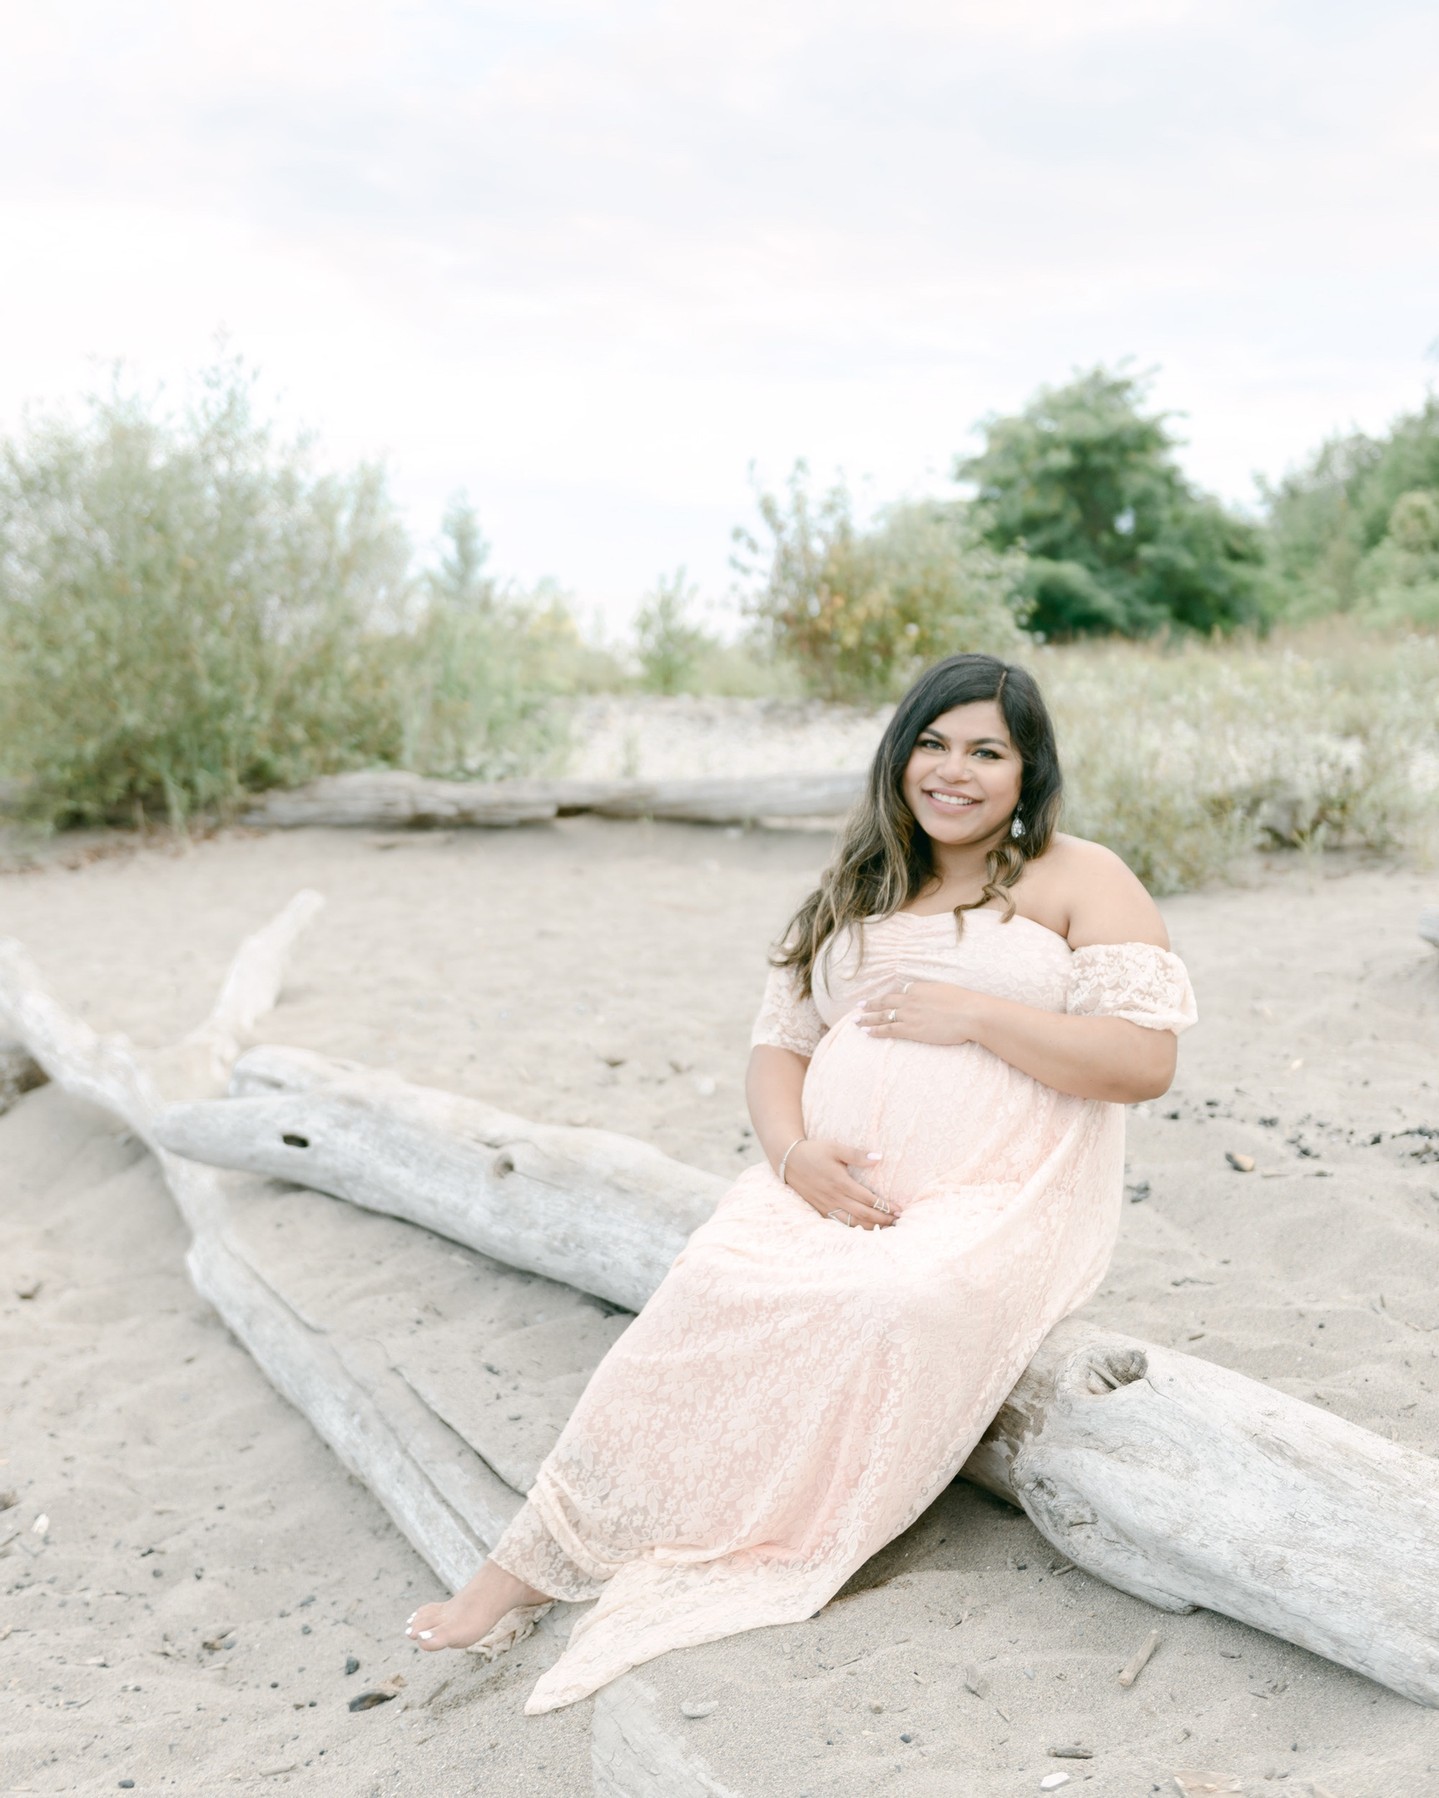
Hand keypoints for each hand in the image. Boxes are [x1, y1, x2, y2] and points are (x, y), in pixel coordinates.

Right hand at [781, 1138, 894, 1229]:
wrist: (787, 1160)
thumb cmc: (814, 1151)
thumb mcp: (835, 1148)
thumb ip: (857, 1154)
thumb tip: (879, 1158)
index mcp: (840, 1183)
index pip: (868, 1199)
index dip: (885, 1206)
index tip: (899, 1210)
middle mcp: (834, 1197)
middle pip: (863, 1214)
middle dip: (882, 1220)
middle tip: (897, 1222)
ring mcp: (826, 1206)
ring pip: (852, 1222)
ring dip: (870, 1227)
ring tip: (885, 1228)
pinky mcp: (820, 1209)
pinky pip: (839, 1223)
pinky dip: (853, 1228)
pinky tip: (863, 1229)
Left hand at [856, 980, 985, 1044]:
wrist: (970, 1014)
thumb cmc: (965, 1003)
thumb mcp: (947, 991)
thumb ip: (935, 993)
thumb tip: (934, 998)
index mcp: (919, 988)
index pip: (900, 992)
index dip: (890, 997)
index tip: (883, 999)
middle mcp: (910, 1000)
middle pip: (885, 1002)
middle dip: (870, 1004)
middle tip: (859, 1006)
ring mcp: (908, 1015)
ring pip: (881, 1016)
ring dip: (867, 1018)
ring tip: (855, 1021)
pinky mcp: (911, 1029)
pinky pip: (887, 1029)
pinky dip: (875, 1031)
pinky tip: (866, 1032)